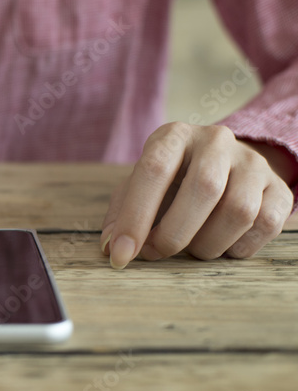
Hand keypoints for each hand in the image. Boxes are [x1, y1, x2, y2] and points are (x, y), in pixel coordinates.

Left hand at [101, 122, 295, 268]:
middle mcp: (217, 141)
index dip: (136, 216)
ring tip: (191, 247)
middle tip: (156, 254)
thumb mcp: (139, 187)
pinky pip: (265, 225)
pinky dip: (237, 248)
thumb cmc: (170, 183)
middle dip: (174, 234)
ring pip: (238, 211)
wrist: (223, 168)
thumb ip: (121, 214)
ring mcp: (253, 163)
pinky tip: (221, 245)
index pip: (154, 170)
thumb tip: (112, 247)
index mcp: (174, 136)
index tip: (122, 254)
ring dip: (207, 245)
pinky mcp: (278, 189)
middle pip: (204, 189)